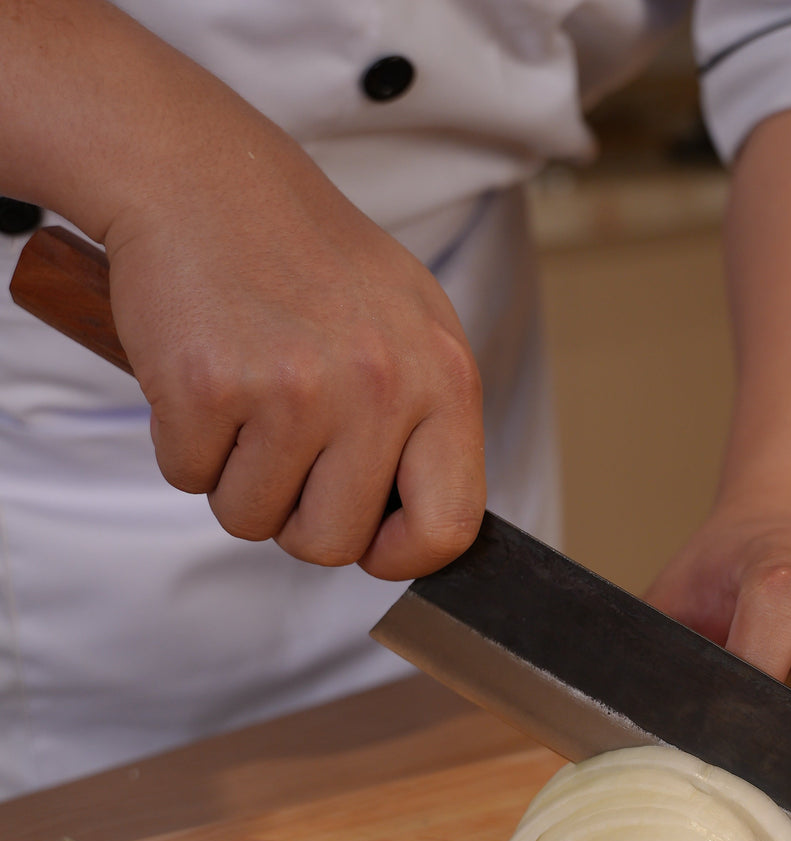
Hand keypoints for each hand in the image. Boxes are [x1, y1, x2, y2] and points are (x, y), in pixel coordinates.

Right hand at [103, 126, 484, 579]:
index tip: (372, 545)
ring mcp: (295, 388)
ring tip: (248, 400)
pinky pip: (188, 479)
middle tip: (286, 454)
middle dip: (298, 518)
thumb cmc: (312, 262)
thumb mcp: (413, 329)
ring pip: (252, 519)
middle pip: (333, 544)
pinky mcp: (210, 385)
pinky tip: (205, 380)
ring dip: (237, 479)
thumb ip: (429, 426)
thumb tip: (421, 530)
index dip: (404, 557)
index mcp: (445, 378)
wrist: (207, 178)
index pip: (450, 527)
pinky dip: (186, 445)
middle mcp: (380, 387)